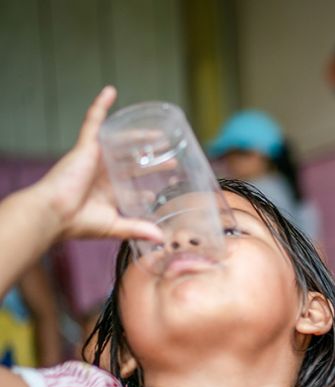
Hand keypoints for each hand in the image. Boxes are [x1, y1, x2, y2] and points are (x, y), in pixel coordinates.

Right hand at [27, 86, 161, 242]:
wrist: (55, 212)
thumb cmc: (78, 222)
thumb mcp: (115, 226)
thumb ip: (138, 229)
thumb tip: (161, 239)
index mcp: (106, 192)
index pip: (131, 186)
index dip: (147, 187)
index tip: (163, 188)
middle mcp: (101, 173)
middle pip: (132, 163)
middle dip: (152, 162)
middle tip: (172, 160)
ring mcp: (94, 158)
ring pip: (121, 143)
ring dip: (140, 138)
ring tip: (161, 137)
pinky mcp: (85, 147)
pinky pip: (93, 121)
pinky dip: (101, 106)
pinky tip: (110, 92)